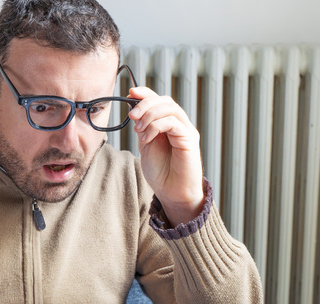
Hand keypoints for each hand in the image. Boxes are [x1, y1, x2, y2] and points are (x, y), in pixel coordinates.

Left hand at [127, 87, 204, 224]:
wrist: (172, 193)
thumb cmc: (161, 172)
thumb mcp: (146, 144)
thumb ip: (143, 127)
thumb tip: (133, 108)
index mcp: (169, 124)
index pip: (159, 100)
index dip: (145, 93)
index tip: (130, 93)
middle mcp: (180, 124)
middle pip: (165, 101)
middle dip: (145, 104)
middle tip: (132, 116)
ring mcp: (186, 130)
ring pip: (170, 108)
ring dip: (149, 115)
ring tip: (138, 130)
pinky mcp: (189, 139)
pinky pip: (173, 122)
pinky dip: (156, 126)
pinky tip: (146, 138)